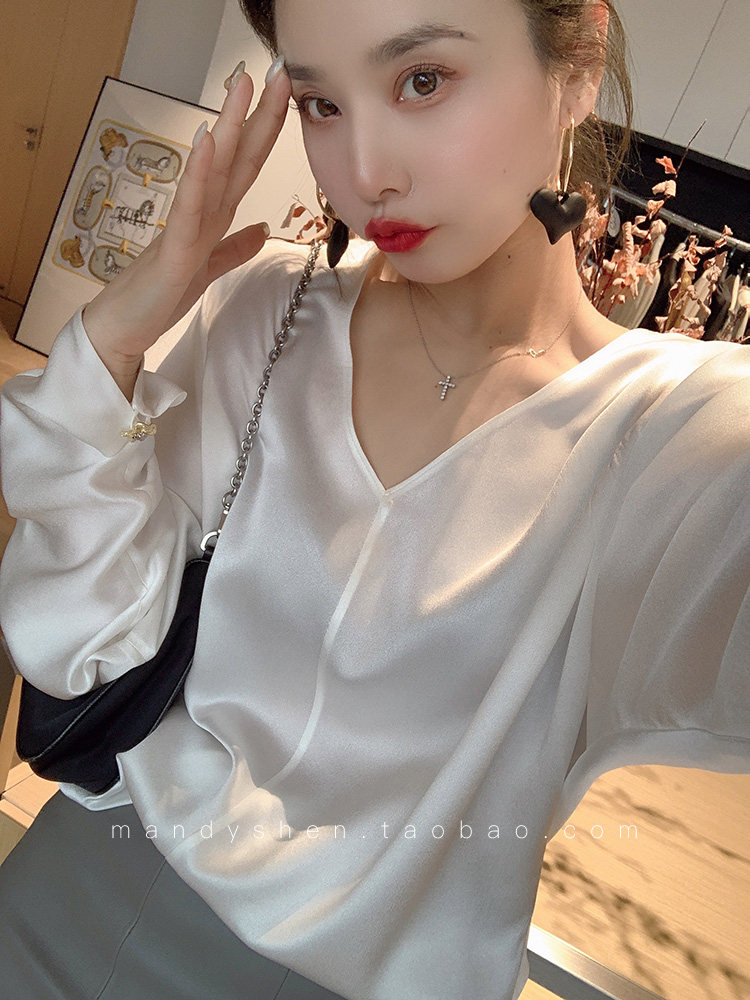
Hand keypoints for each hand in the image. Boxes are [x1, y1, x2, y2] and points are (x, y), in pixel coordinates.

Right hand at [82, 60, 291, 374]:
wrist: (127, 325)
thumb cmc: (160, 296)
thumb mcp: (209, 268)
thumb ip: (233, 247)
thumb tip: (260, 229)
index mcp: (214, 215)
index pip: (247, 164)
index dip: (267, 130)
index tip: (286, 95)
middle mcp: (202, 212)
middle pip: (235, 156)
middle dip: (256, 113)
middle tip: (275, 71)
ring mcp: (187, 226)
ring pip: (213, 170)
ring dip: (228, 127)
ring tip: (241, 86)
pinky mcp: (175, 248)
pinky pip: (190, 205)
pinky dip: (200, 173)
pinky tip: (207, 142)